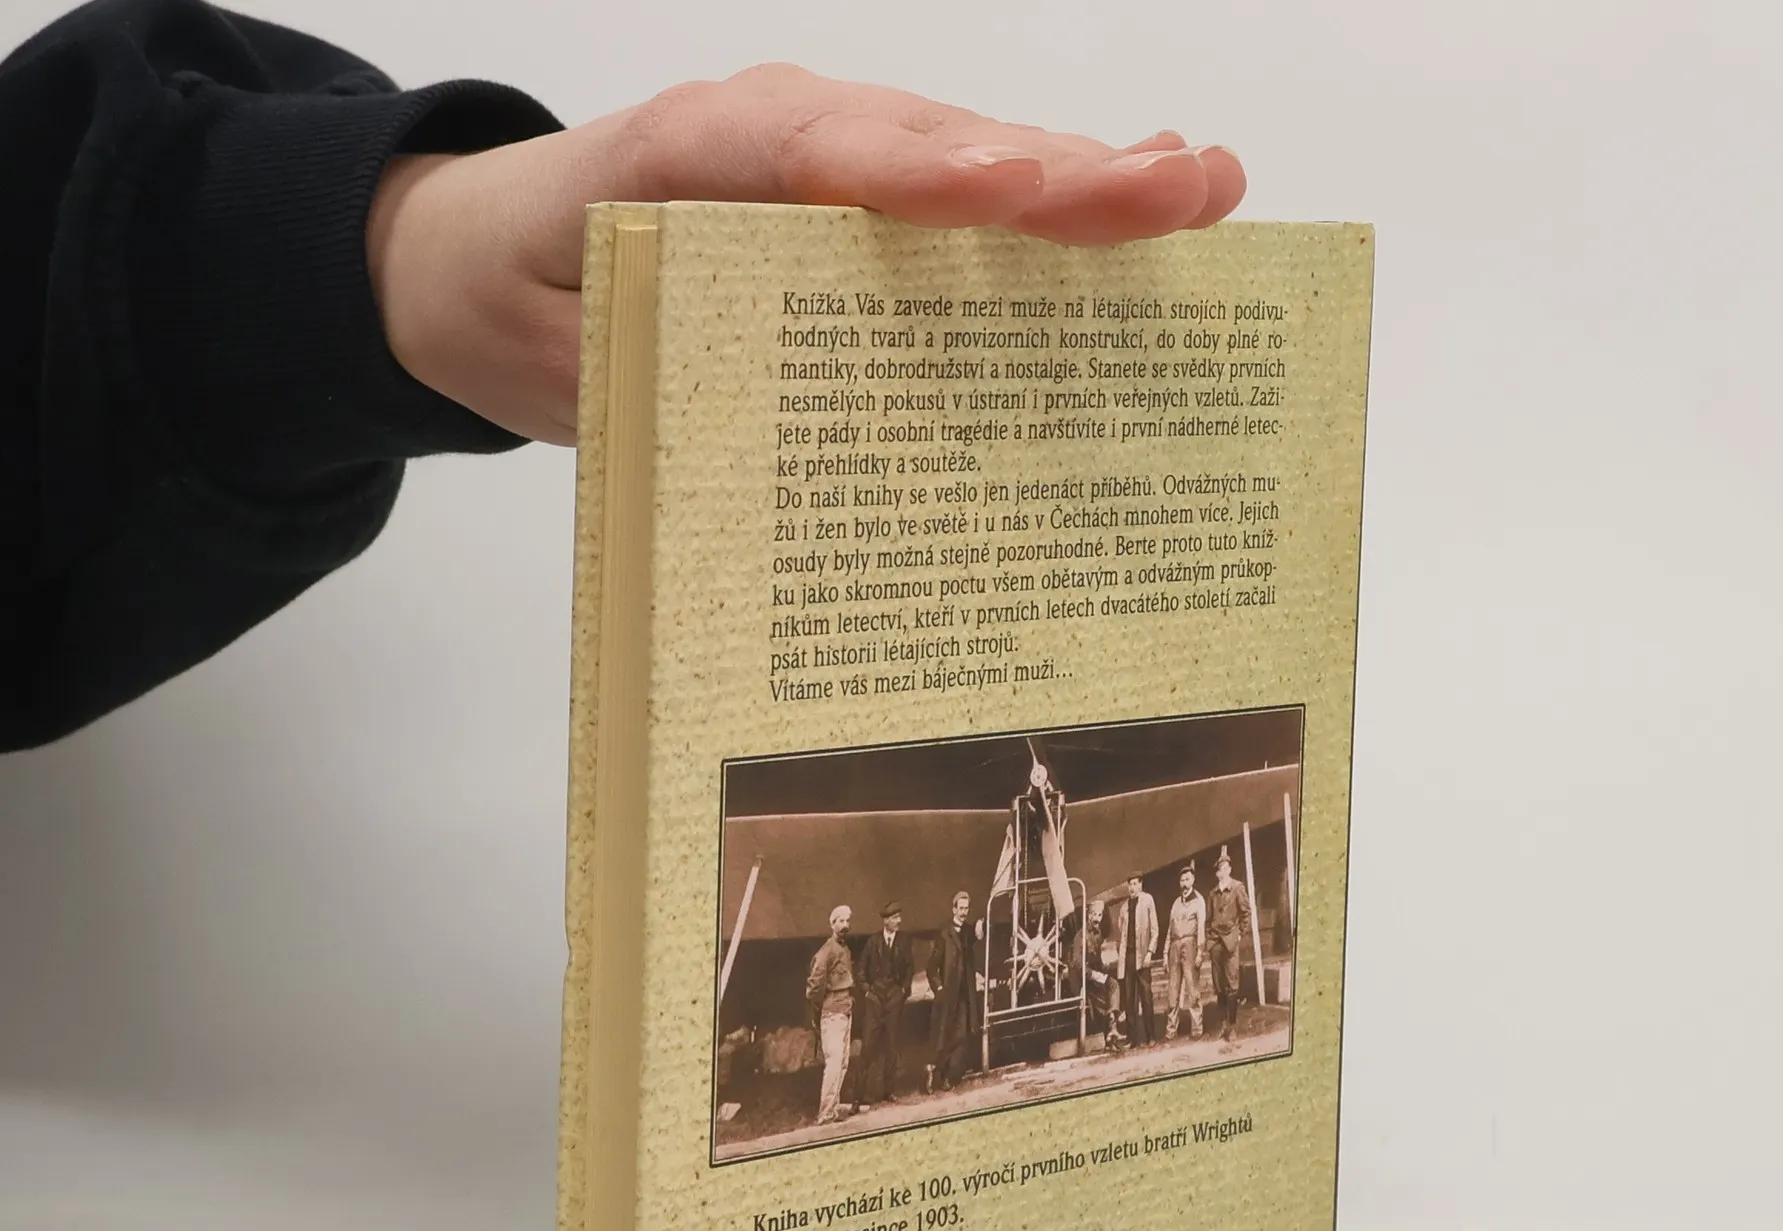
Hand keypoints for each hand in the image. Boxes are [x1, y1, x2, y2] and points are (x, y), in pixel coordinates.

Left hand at [367, 65, 1244, 442]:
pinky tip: (1145, 217)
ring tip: (1204, 194)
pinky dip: (1052, 215)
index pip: (813, 153)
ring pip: (967, 164)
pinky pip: (961, 206)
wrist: (478, 261)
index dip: (916, 173)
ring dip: (1086, 181)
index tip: (1010, 193)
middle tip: (1179, 192)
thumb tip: (770, 436)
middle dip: (1057, 172)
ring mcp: (827, 167)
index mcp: (689, 162)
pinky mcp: (854, 208)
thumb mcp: (553, 362)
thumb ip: (651, 380)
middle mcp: (777, 141)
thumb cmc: (516, 303)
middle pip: (929, 147)